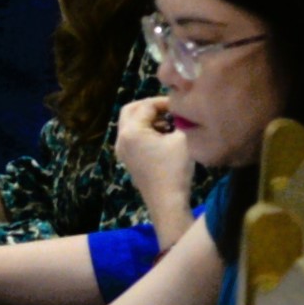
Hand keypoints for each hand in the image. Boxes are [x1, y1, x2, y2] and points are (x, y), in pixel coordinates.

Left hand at [114, 96, 196, 225]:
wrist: (167, 203)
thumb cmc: (174, 169)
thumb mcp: (182, 139)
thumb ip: (180, 119)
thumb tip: (179, 110)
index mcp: (131, 131)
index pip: (146, 105)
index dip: (164, 101)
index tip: (180, 104)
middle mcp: (121, 138)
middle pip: (131, 110)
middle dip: (150, 106)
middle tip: (169, 109)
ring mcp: (122, 151)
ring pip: (131, 124)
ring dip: (148, 119)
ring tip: (169, 123)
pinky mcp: (128, 160)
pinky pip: (133, 137)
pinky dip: (145, 131)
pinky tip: (164, 137)